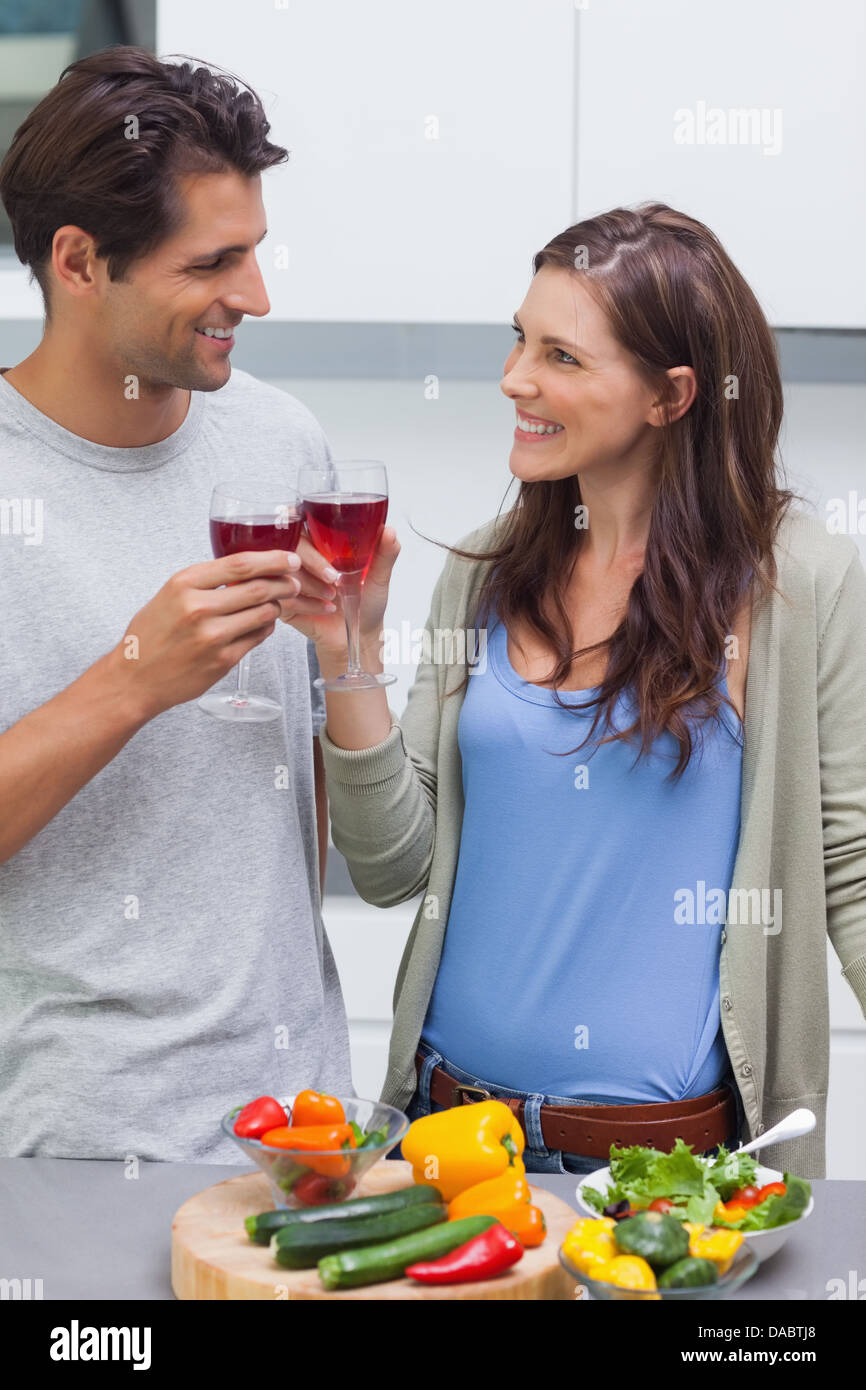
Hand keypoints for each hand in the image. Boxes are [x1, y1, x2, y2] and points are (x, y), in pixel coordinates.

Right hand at [113, 550, 302, 718]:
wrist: (135, 679)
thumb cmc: (151, 635)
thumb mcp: (170, 595)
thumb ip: (205, 582)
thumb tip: (247, 569)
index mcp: (184, 584)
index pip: (240, 564)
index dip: (273, 560)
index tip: (289, 559)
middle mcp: (198, 608)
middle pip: (259, 589)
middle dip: (284, 583)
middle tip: (293, 581)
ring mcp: (213, 636)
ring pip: (264, 614)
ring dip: (277, 607)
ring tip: (277, 603)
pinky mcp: (223, 660)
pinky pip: (258, 638)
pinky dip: (265, 628)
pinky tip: (261, 624)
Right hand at [279, 527, 400, 665]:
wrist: (358, 636)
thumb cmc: (366, 604)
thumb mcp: (379, 578)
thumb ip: (384, 554)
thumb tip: (390, 531)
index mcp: (321, 543)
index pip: (298, 519)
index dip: (295, 516)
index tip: (309, 527)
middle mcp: (302, 559)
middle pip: (290, 544)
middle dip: (312, 560)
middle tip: (334, 576)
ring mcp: (290, 580)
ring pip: (286, 571)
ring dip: (312, 584)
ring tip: (334, 596)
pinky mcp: (285, 603)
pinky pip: (285, 597)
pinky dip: (308, 604)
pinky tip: (326, 609)